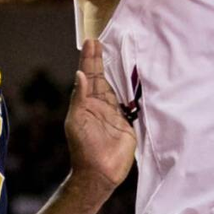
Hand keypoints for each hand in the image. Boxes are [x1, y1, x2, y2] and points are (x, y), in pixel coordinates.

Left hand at [65, 38, 135, 192]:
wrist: (100, 172)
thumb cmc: (83, 148)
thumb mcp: (77, 121)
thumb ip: (80, 98)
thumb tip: (80, 74)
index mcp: (87, 103)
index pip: (89, 76)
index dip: (90, 59)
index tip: (92, 42)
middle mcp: (102, 104)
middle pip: (103, 77)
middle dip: (102, 59)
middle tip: (101, 40)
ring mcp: (116, 113)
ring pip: (117, 86)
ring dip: (117, 70)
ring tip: (119, 52)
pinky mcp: (129, 122)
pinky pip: (132, 102)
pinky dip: (134, 90)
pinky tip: (137, 78)